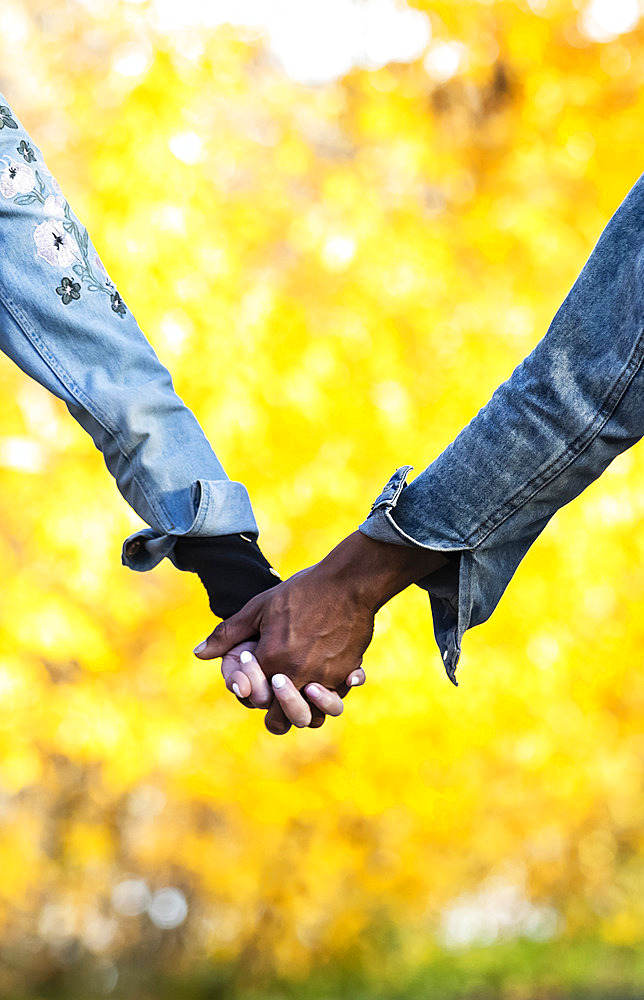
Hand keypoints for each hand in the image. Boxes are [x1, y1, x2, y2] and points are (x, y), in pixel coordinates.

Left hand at [195, 531, 447, 733]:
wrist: (347, 582)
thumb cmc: (301, 592)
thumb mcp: (259, 608)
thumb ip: (227, 634)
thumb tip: (198, 653)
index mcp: (273, 660)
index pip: (257, 700)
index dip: (254, 696)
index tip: (261, 680)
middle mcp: (299, 674)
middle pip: (286, 719)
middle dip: (280, 713)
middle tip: (280, 695)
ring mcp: (327, 676)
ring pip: (316, 716)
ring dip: (309, 709)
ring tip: (307, 690)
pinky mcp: (349, 672)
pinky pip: (339, 697)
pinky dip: (333, 693)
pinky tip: (329, 677)